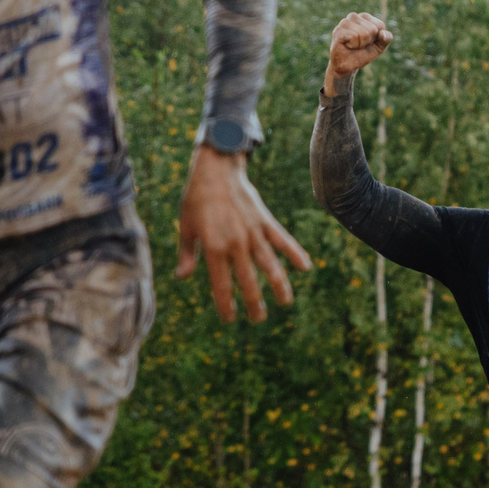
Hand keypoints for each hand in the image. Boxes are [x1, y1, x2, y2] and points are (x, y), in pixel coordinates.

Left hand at [177, 147, 313, 322]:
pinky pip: (283, 240)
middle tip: (258, 319)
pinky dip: (295, 253)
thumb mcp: (186, 226)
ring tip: (285, 302)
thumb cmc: (196, 198)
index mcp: (213, 247)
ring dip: (279, 286)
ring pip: (270, 265)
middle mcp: (236, 243)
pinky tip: (305, 268)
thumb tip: (182, 278)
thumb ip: (186, 254)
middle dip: (254, 303)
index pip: (222, 284)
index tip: (230, 318)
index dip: (226, 304)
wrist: (216, 168)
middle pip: (248, 281)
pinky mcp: (265, 221)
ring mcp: (253, 232)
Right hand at [324, 12, 391, 93]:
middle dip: (368, 42)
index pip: (380, 25)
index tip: (367, 42)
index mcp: (364, 17)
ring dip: (360, 44)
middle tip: (359, 45)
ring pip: (364, 33)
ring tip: (353, 45)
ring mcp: (344, 22)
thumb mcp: (379, 47)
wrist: (347, 66)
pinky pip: (354, 36)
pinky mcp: (338, 31)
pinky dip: (353, 45)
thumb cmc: (362, 54)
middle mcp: (353, 16)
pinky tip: (347, 46)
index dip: (376, 38)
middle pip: (372, 29)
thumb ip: (386, 39)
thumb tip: (383, 33)